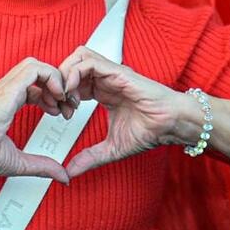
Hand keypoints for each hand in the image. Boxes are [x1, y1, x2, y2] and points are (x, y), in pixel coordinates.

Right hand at [0, 58, 77, 182]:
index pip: (33, 89)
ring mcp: (6, 87)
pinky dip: (52, 78)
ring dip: (56, 80)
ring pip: (37, 66)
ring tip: (63, 100)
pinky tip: (57, 96)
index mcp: (4, 103)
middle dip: (58, 87)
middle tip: (68, 106)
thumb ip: (41, 166)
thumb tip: (61, 175)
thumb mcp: (18, 162)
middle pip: (37, 75)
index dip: (51, 98)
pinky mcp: (10, 87)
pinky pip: (36, 69)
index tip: (60, 114)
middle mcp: (5, 91)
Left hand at [57, 51, 187, 177]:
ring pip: (78, 57)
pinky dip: (74, 73)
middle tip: (58, 104)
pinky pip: (88, 61)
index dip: (60, 94)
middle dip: (59, 82)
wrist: (171, 125)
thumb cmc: (150, 130)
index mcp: (102, 91)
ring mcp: (110, 73)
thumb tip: (71, 172)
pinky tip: (72, 92)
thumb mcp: (112, 148)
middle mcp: (104, 79)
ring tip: (64, 97)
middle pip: (71, 65)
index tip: (60, 113)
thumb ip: (90, 157)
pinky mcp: (117, 71)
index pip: (72, 81)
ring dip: (65, 75)